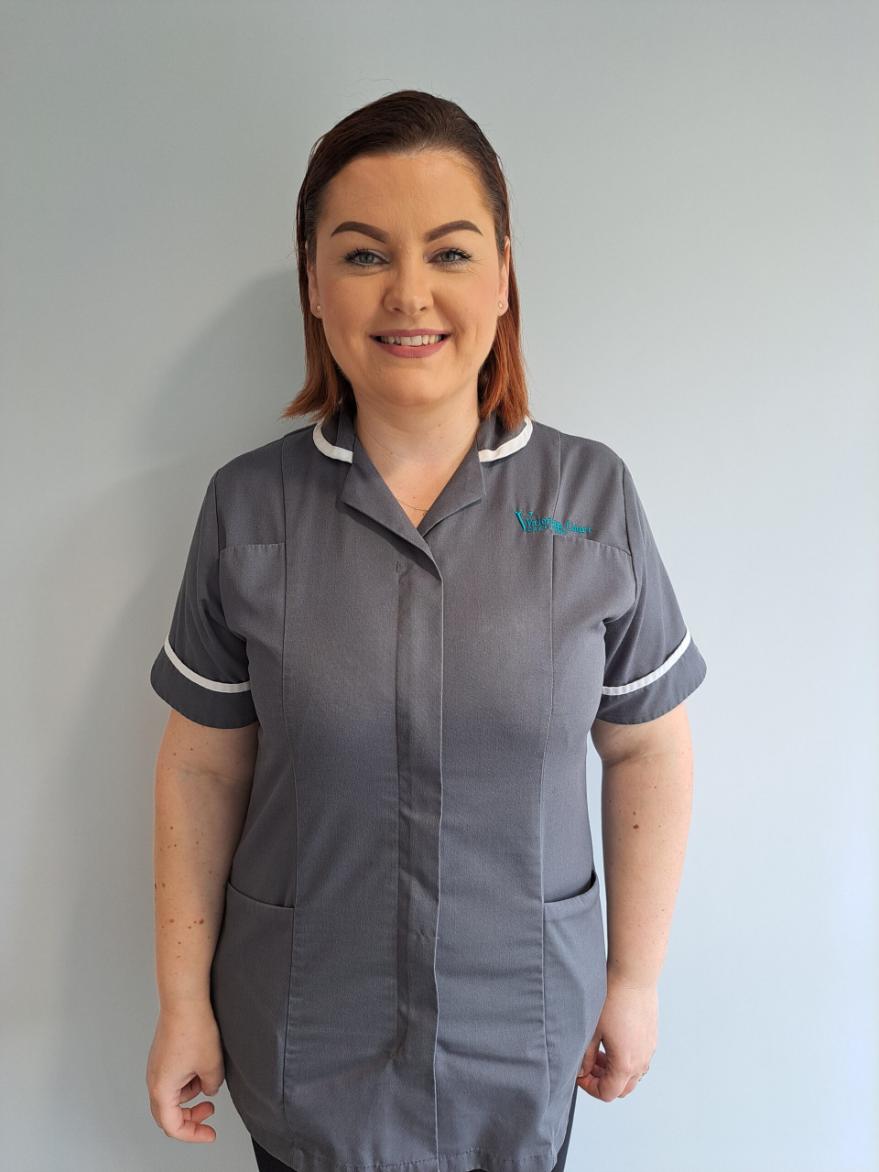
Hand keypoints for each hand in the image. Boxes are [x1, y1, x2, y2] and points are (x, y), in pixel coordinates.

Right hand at [146, 1002, 225, 1141]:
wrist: (184, 999)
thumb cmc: (194, 1028)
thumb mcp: (212, 1066)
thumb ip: (212, 1086)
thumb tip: (209, 1088)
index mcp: (162, 1089)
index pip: (173, 1126)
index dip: (192, 1134)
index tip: (210, 1133)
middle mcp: (154, 1079)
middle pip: (168, 1113)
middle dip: (190, 1117)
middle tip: (210, 1112)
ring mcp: (156, 1066)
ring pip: (172, 1094)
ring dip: (192, 1094)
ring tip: (210, 1077)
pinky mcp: (162, 1054)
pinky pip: (173, 1077)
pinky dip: (188, 1079)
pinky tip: (203, 1065)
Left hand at [575, 978, 657, 1100]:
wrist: (634, 977)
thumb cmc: (613, 1000)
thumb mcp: (592, 1030)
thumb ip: (585, 1056)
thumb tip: (581, 1071)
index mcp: (625, 1064)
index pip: (608, 1093)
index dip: (590, 1087)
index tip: (579, 1073)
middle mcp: (641, 1061)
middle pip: (622, 1089)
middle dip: (603, 1081)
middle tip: (588, 1064)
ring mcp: (649, 1050)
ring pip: (632, 1075)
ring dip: (615, 1071)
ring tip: (599, 1052)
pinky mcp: (652, 1039)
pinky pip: (640, 1060)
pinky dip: (626, 1060)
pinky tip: (613, 1041)